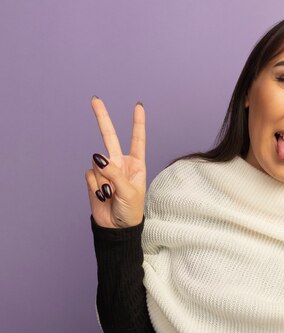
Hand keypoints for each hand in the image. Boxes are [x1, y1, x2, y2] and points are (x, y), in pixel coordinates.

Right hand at [85, 96, 145, 227]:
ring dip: (103, 179)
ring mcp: (106, 170)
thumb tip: (99, 157)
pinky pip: (90, 175)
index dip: (137, 123)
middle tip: (95, 99)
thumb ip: (115, 173)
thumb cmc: (131, 210)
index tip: (138, 106)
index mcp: (136, 165)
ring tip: (111, 193)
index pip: (137, 140)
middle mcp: (120, 164)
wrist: (116, 227)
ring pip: (97, 163)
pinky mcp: (93, 178)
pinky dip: (95, 185)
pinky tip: (102, 194)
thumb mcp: (129, 192)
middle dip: (102, 118)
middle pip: (109, 137)